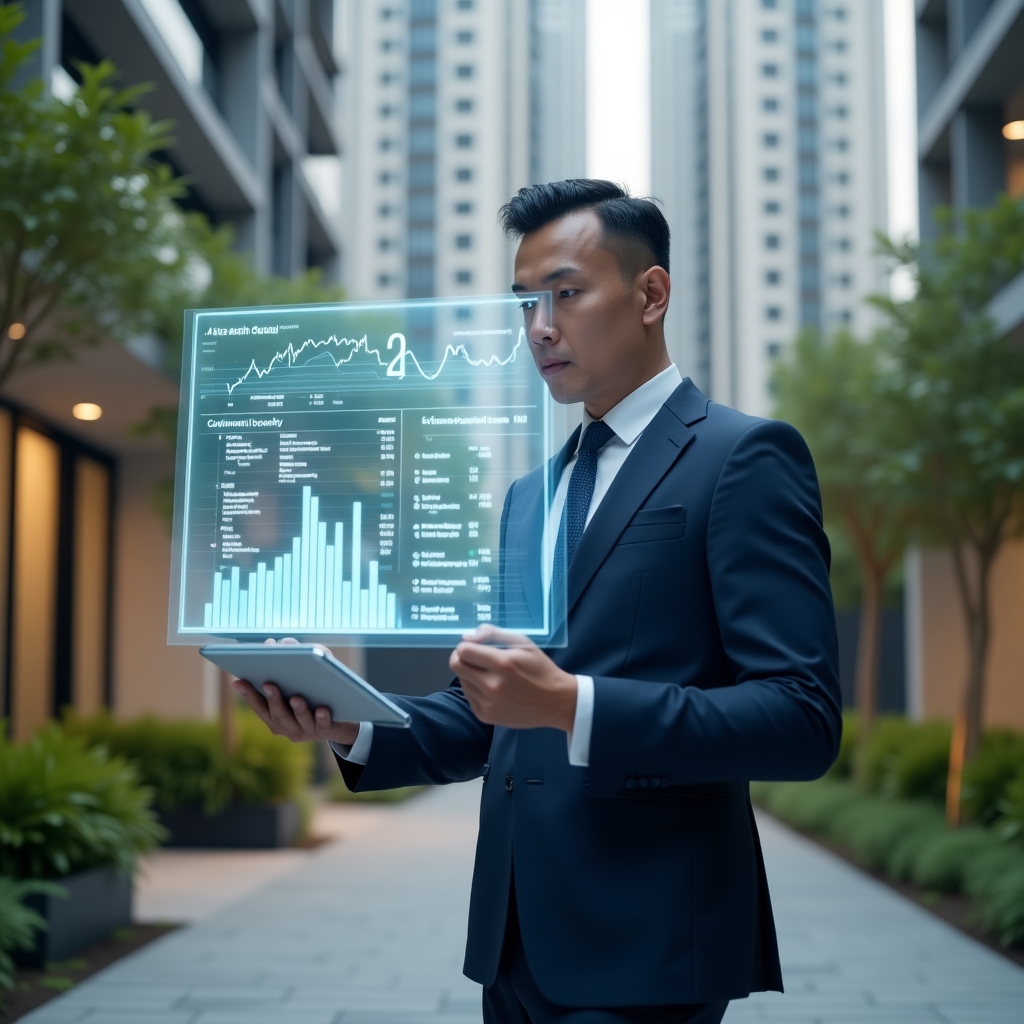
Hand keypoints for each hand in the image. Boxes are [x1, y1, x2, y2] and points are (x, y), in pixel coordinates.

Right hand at [231, 637, 359, 745]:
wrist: (344, 715)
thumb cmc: (316, 690)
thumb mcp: (306, 672)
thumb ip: (294, 657)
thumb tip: (285, 643)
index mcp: (275, 715)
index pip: (259, 706)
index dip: (248, 694)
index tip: (237, 681)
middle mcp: (287, 727)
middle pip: (278, 715)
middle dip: (273, 699)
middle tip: (269, 684)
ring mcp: (306, 731)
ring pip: (300, 722)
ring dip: (298, 710)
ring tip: (296, 698)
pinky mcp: (326, 731)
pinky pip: (323, 726)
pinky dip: (322, 718)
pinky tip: (322, 709)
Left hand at [449, 625, 577, 731]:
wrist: (555, 702)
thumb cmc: (539, 668)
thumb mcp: (523, 643)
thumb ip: (494, 634)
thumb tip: (467, 636)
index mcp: (503, 663)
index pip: (463, 651)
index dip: (466, 645)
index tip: (474, 647)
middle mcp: (492, 685)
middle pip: (457, 666)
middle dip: (462, 658)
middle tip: (475, 658)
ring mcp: (488, 704)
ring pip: (462, 681)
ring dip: (470, 675)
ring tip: (489, 674)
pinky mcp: (486, 716)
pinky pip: (469, 697)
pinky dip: (476, 690)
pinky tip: (491, 689)